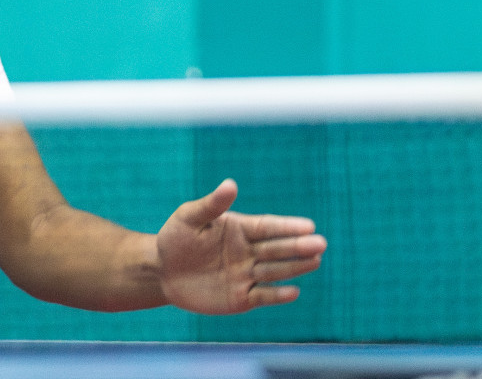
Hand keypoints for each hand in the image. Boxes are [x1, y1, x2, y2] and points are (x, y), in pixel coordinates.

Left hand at [157, 179, 325, 313]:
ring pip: (275, 270)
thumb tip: (231, 184)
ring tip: (315, 260)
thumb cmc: (175, 238)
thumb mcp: (189, 217)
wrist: (161, 271)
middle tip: (320, 244)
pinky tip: (293, 291)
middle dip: (298, 246)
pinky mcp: (241, 298)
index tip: (309, 225)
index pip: (268, 227)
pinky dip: (278, 294)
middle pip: (277, 249)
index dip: (288, 226)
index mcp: (239, 229)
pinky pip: (263, 296)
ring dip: (295, 267)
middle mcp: (247, 252)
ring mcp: (246, 275)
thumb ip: (212, 205)